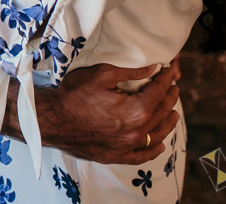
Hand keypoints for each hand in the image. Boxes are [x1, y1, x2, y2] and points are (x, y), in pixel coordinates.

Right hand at [35, 59, 181, 164]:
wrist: (52, 119)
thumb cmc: (74, 94)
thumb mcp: (102, 75)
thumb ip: (130, 72)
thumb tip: (152, 68)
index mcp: (137, 110)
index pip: (159, 92)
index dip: (166, 79)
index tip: (169, 71)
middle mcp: (137, 132)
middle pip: (161, 112)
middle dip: (169, 97)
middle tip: (173, 86)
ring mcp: (127, 147)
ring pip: (157, 135)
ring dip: (167, 122)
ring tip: (173, 111)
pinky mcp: (116, 156)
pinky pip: (142, 156)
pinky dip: (154, 150)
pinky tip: (160, 144)